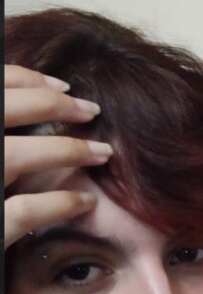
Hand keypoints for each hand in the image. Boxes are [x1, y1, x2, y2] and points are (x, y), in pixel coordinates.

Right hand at [4, 64, 112, 249]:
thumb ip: (2, 136)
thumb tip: (31, 105)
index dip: (23, 80)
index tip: (63, 87)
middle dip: (51, 104)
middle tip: (92, 111)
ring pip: (10, 156)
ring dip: (64, 150)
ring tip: (102, 153)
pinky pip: (21, 212)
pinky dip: (57, 204)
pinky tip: (85, 202)